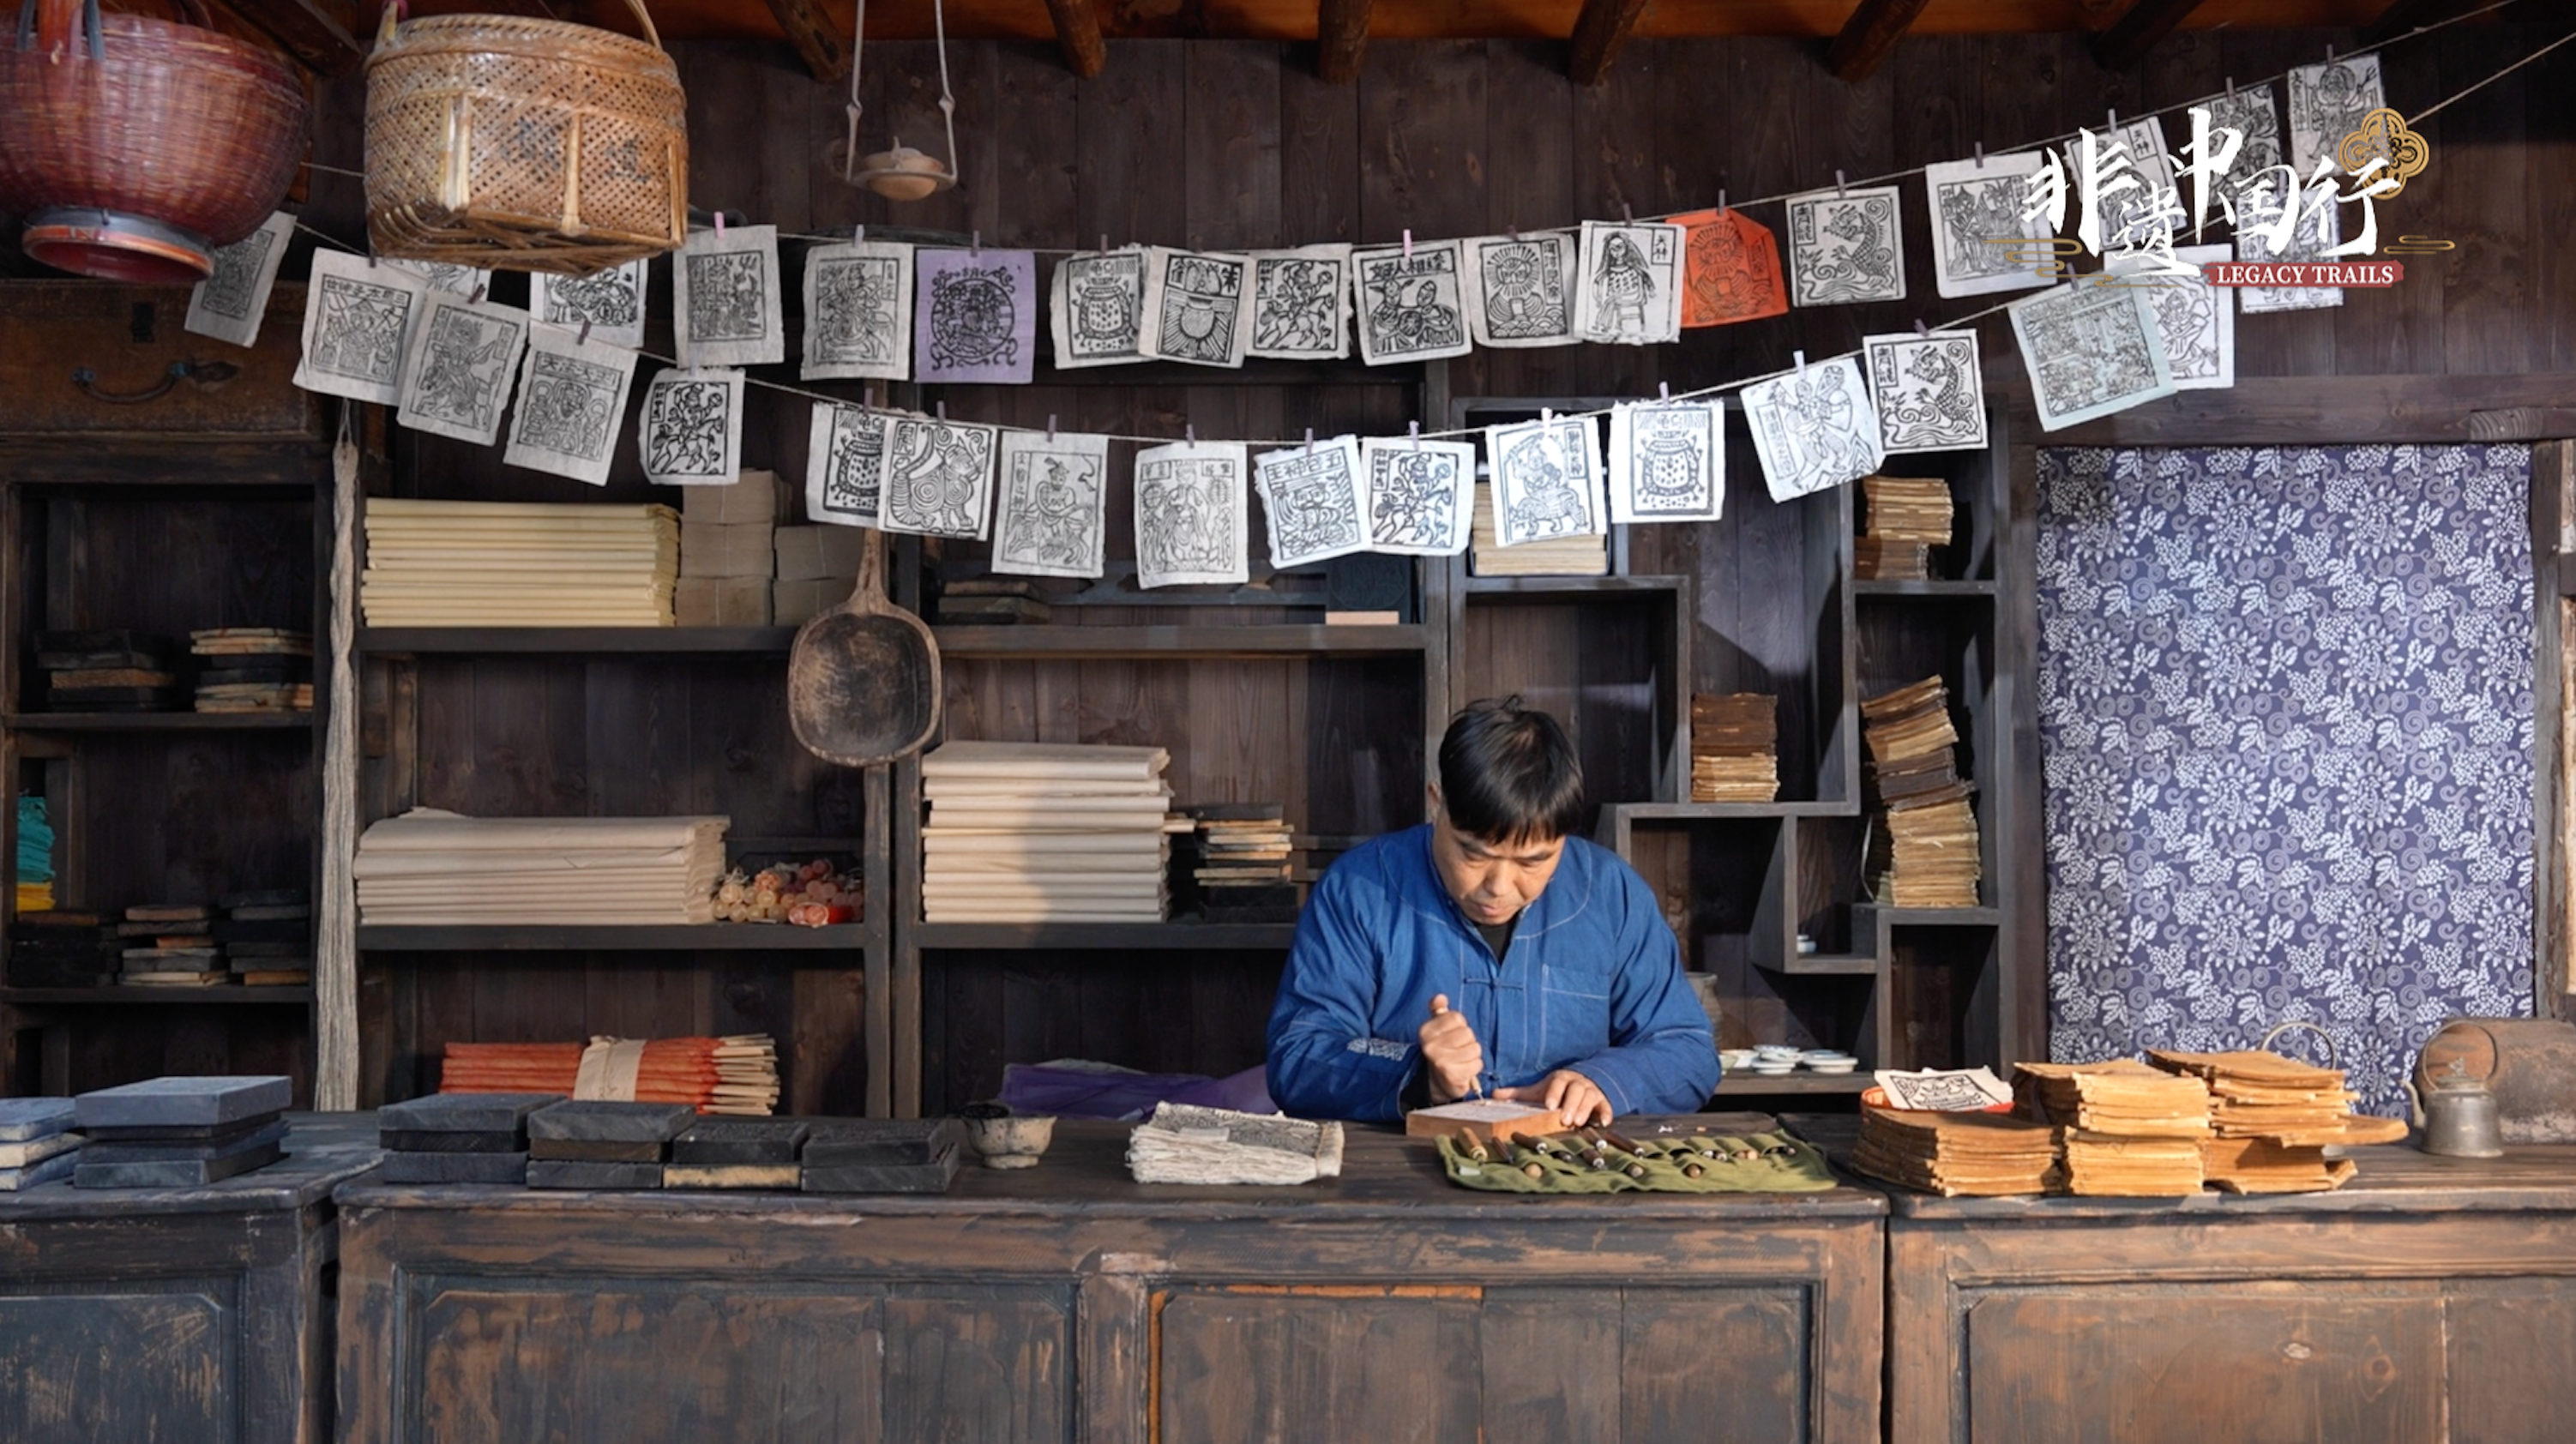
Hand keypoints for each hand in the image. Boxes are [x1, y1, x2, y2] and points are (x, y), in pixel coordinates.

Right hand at [1416, 994, 1484, 1103]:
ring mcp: (1440, 1062)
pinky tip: (1464, 1069)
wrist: (1438, 1082)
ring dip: (1472, 1055)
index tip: (1452, 1034)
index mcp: (1425, 1031)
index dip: (1460, 1026)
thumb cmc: (1443, 1049)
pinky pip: (1477, 1063)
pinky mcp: (1452, 1075)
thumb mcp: (1438, 1027)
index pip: (1457, 1018)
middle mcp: (1430, 1046)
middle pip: (1467, 1033)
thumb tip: (1440, 997)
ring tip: (1462, 1059)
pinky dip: (1474, 1066)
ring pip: (1475, 1048)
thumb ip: (1438, 1010)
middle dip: (1468, 1041)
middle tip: (1457, 1049)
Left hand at [1496, 1069, 1611, 1127]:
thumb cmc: (1558, 1090)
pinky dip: (1606, 1114)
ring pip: (1591, 1097)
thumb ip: (1519, 1094)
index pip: (1558, 1083)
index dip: (1554, 1093)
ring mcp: (1592, 1091)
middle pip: (1576, 1090)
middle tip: (1565, 1120)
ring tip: (1579, 1122)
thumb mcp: (1539, 1090)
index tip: (1549, 1105)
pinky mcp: (1603, 1101)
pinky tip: (1604, 1123)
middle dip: (1571, 1104)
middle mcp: (1578, 1083)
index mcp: (1561, 1079)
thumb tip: (1493, 1094)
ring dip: (1586, 1110)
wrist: (1584, 1083)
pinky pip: (1606, 1106)